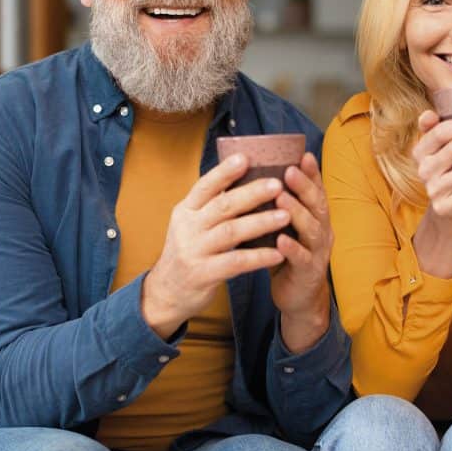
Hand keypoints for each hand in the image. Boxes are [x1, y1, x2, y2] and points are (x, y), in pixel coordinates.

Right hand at [142, 154, 291, 339]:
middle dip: (251, 193)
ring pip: (231, 232)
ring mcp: (194, 252)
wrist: (166, 293)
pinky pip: (235, 263)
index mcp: (185, 210)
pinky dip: (258, 257)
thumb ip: (211, 206)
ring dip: (260, 222)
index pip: (204, 186)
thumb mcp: (191, 225)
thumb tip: (243, 177)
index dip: (224, 172)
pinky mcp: (203, 275)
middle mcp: (187, 228)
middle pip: (222, 206)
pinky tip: (277, 254)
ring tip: (285, 216)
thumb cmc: (189, 252)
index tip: (246, 157)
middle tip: (277, 184)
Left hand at [270, 152, 332, 352]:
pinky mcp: (309, 273)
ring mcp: (318, 252)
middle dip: (304, 186)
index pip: (316, 190)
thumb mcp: (284, 226)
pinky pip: (302, 258)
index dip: (311, 172)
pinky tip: (281, 240)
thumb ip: (277, 206)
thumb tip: (254, 176)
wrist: (299, 297)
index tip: (302, 154)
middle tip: (289, 170)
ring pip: (312, 229)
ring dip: (297, 212)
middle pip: (317, 204)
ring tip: (281, 198)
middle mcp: (322, 230)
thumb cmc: (287, 255)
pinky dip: (292, 248)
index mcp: (316, 217)